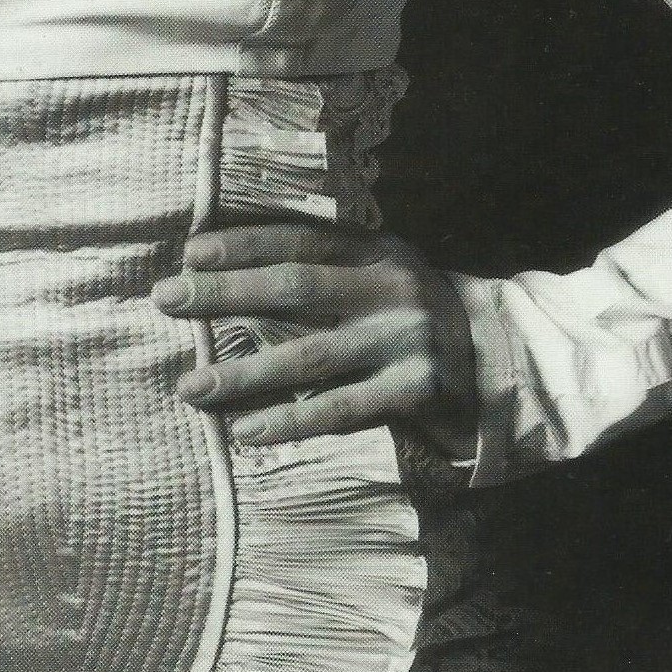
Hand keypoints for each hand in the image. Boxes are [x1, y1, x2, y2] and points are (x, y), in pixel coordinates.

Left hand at [156, 223, 477, 456]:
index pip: (301, 240)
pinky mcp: (415, 395)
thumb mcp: (383, 273)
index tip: (190, 252)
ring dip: (243, 373)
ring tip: (189, 386)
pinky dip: (289, 421)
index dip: (244, 244)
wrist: (505, 360)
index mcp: (379, 251)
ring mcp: (405, 343)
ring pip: (309, 356)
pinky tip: (246, 431)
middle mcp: (391, 290)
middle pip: (295, 288)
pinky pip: (340, 411)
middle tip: (166, 299)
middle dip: (225, 293)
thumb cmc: (418, 315)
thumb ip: (328, 267)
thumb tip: (232, 268)